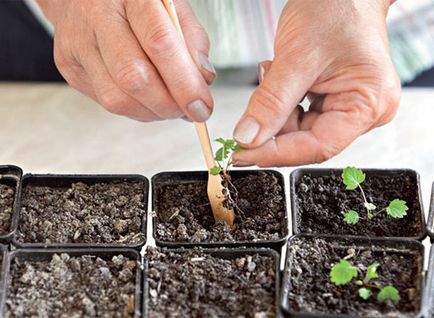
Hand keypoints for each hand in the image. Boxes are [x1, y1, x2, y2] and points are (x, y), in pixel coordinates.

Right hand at [37, 0, 214, 121]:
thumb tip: (203, 80)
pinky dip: (136, 108)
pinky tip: (147, 98)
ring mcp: (77, 45)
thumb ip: (192, 40)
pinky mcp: (70, 68)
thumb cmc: (135, 2)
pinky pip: (107, 103)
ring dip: (152, 112)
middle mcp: (96, 18)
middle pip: (134, 78)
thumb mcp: (173, 6)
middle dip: (168, 105)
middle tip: (188, 111)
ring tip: (169, 105)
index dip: (184, 83)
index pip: (159, 43)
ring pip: (117, 99)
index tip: (202, 107)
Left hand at [232, 0, 399, 166]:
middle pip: (308, 139)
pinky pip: (301, 114)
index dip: (276, 154)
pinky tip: (279, 78)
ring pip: (300, 128)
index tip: (243, 155)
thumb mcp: (297, 58)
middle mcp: (363, 110)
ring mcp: (349, 104)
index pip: (318, 147)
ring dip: (275, 112)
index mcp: (368, 103)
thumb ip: (271, 103)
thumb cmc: (336, 8)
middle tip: (243, 124)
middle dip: (272, 130)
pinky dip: (281, 103)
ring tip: (272, 74)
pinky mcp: (334, 98)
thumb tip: (248, 138)